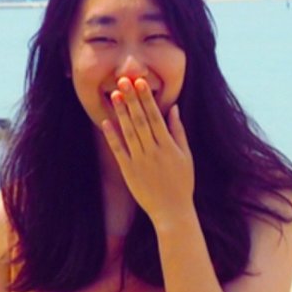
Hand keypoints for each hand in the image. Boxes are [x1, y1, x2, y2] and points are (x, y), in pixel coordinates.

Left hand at [101, 76, 194, 227]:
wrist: (172, 211)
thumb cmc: (182, 183)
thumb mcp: (186, 155)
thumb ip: (179, 131)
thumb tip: (173, 109)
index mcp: (168, 146)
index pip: (155, 116)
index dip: (147, 98)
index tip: (141, 83)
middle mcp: (153, 151)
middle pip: (140, 120)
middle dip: (132, 99)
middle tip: (124, 80)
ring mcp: (139, 161)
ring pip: (129, 132)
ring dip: (121, 113)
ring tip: (114, 95)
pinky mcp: (129, 171)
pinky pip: (119, 150)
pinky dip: (112, 136)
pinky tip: (106, 122)